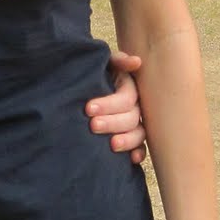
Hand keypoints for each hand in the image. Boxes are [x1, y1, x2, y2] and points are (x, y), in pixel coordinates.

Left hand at [85, 50, 146, 164]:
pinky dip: (138, 153)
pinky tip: (132, 159)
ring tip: (111, 145)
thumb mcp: (103, 64)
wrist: (78, 88)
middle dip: (113, 122)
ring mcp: (134, 124)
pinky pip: (141, 148)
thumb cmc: (92, 75)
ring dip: (127, 140)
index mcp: (128, 88)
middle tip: (93, 125)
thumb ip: (116, 60)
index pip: (126, 98)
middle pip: (132, 118)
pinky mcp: (130, 138)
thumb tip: (136, 62)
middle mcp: (134, 107)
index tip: (88, 108)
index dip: (109, 104)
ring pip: (138, 133)